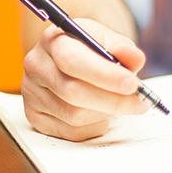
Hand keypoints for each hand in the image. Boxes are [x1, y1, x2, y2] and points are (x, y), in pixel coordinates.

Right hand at [22, 18, 147, 140]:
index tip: (131, 84)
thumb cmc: (92, 51)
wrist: (71, 63)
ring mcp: (31, 93)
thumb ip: (124, 48)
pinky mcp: (35, 117)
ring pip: (74, 116)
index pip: (72, 60)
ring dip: (105, 113)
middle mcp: (36, 65)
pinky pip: (71, 132)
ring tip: (118, 103)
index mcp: (53, 40)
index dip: (103, 75)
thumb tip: (135, 58)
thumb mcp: (109, 41)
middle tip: (139, 102)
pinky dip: (94, 126)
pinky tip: (99, 112)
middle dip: (112, 100)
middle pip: (72, 92)